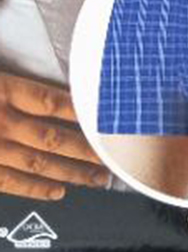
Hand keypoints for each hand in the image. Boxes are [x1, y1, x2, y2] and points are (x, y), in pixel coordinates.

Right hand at [0, 73, 110, 199]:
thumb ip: (10, 77)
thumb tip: (34, 60)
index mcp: (1, 90)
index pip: (50, 101)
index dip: (82, 110)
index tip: (108, 117)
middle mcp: (1, 122)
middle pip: (53, 137)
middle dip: (87, 148)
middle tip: (114, 155)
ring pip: (38, 163)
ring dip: (71, 172)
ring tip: (98, 178)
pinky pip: (10, 182)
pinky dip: (36, 189)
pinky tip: (58, 191)